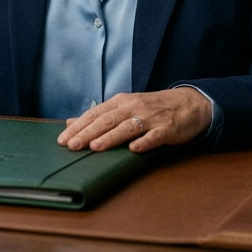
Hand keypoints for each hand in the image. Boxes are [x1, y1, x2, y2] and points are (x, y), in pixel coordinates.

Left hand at [56, 87, 211, 153]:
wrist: (189, 103)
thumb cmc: (153, 108)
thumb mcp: (125, 107)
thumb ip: (99, 115)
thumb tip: (71, 122)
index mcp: (121, 102)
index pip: (95, 114)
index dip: (78, 127)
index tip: (62, 139)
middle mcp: (133, 107)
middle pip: (107, 120)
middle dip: (88, 133)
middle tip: (71, 146)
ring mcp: (150, 118)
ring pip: (127, 127)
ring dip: (110, 137)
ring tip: (94, 147)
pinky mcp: (167, 128)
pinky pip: (154, 136)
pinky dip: (144, 142)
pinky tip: (134, 149)